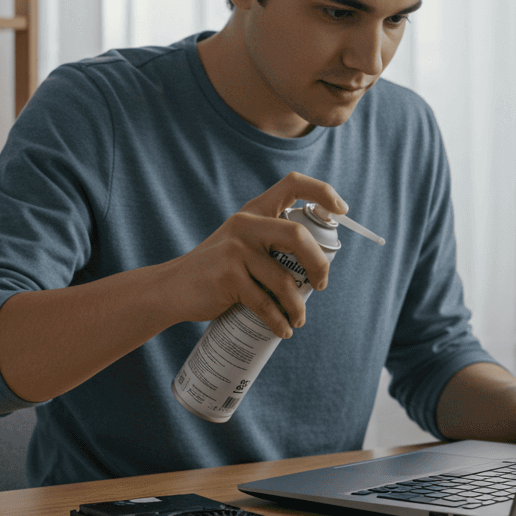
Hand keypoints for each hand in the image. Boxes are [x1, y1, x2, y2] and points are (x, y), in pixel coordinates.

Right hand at [160, 172, 347, 337]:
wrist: (173, 289)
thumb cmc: (218, 272)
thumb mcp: (242, 245)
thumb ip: (271, 244)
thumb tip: (319, 265)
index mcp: (255, 211)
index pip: (294, 184)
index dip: (323, 192)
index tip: (342, 211)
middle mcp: (246, 224)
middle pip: (298, 236)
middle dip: (319, 264)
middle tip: (321, 285)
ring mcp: (235, 249)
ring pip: (284, 281)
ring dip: (297, 307)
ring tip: (298, 320)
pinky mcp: (227, 276)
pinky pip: (264, 303)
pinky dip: (278, 322)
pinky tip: (283, 330)